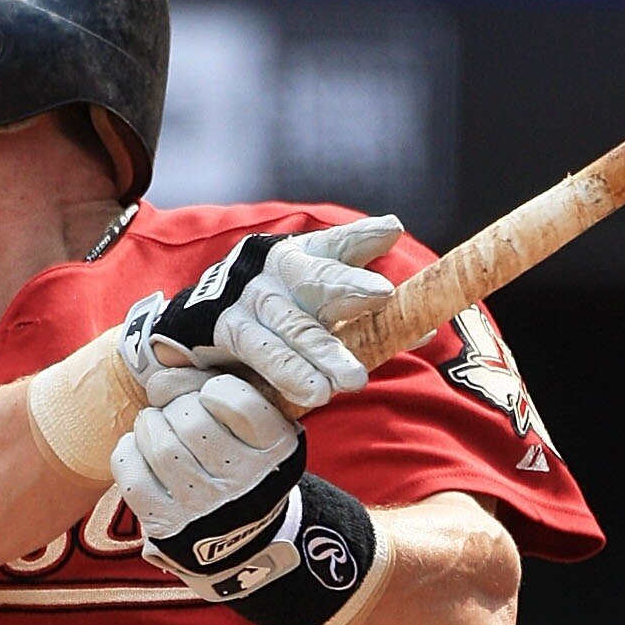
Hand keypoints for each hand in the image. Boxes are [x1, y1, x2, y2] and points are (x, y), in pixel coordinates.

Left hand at [110, 368, 302, 598]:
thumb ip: (213, 387)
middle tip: (176, 412)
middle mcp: (245, 482)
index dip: (214, 388)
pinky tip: (141, 451)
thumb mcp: (250, 426)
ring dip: (150, 425)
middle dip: (175, 406)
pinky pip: (132, 475)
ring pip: (161, 446)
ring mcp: (206, 508)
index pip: (240, 402)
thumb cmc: (238, 462)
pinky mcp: (168, 525)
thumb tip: (157, 377)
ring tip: (157, 427)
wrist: (237, 539)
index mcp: (275, 450)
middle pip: (191, 420)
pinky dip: (129, 452)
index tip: (209, 395)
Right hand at [119, 215, 401, 416]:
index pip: (336, 244)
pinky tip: (315, 394)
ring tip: (355, 379)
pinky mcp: (226, 329)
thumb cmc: (274, 316)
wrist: (193, 329)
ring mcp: (249, 298)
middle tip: (383, 293)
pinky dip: (288, 374)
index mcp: (303, 257)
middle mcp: (277, 270)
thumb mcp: (318, 308)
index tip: (391, 230)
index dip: (362, 238)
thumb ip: (369, 316)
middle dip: (348, 285)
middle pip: (315, 277)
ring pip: (291, 324)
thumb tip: (431, 326)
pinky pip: (260, 352)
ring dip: (322, 352)